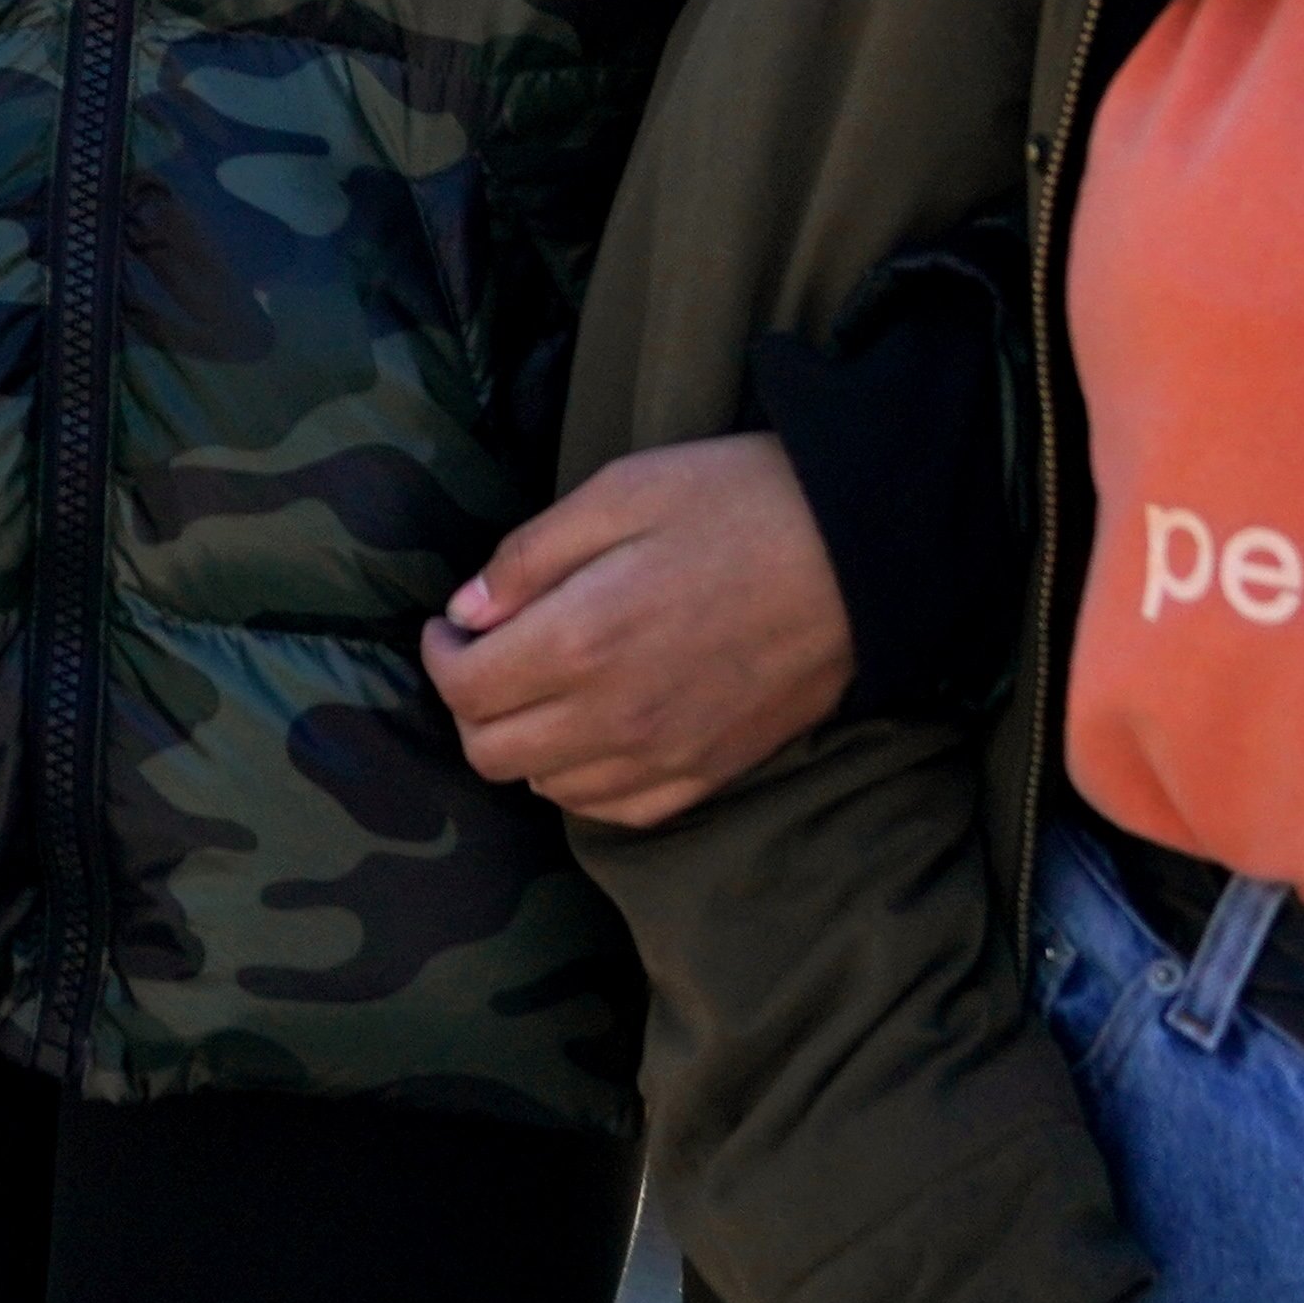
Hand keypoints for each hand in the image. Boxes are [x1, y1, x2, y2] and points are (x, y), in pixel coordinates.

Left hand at [420, 433, 855, 828]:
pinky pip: (620, 810)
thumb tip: (466, 611)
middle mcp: (617, 717)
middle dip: (470, 706)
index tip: (452, 626)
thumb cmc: (739, 502)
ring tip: (543, 687)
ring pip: (550, 788)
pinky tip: (595, 731)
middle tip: (486, 658)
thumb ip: (529, 557)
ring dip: (526, 744)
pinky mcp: (713, 773)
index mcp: (584, 640)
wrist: (862, 552)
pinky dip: (586, 780)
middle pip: (494, 755)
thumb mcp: (620, 491)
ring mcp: (669, 756)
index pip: (465, 690)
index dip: (440, 657)